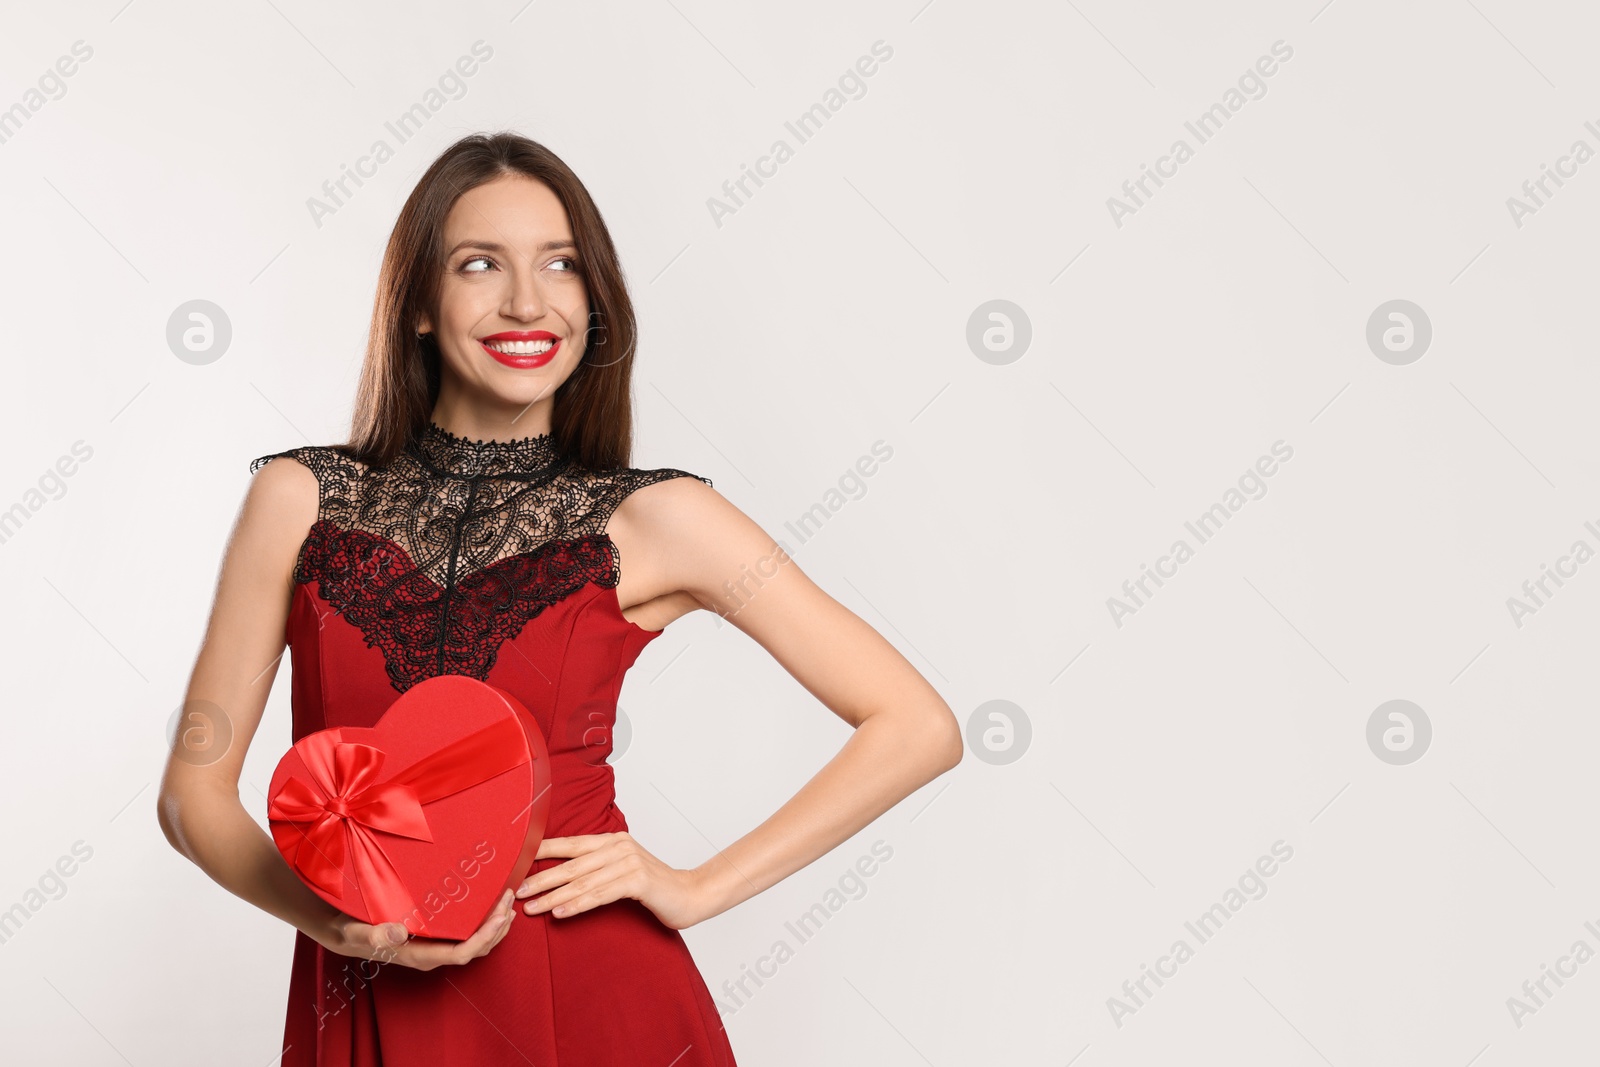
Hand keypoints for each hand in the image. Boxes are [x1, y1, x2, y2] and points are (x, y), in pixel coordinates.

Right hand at [311, 888, 517, 971]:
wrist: (343, 932)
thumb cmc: (351, 930)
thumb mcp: (357, 931)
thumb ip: (374, 935)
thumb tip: (397, 934)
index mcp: (420, 955)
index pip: (463, 953)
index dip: (486, 936)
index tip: (500, 915)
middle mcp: (432, 954)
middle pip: (476, 948)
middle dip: (497, 927)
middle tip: (510, 899)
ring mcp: (435, 947)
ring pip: (475, 944)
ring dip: (496, 925)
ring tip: (509, 903)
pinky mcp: (435, 938)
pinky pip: (467, 936)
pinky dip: (485, 923)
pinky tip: (492, 907)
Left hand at [515, 833, 707, 929]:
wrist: (690, 895)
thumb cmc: (654, 886)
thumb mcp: (623, 869)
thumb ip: (598, 868)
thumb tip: (563, 877)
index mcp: (612, 840)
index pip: (570, 844)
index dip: (543, 852)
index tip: (517, 862)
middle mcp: (618, 847)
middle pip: (571, 865)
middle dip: (541, 879)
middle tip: (517, 891)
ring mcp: (629, 862)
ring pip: (582, 882)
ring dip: (553, 896)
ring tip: (532, 908)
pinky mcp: (637, 881)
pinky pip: (600, 895)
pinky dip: (577, 904)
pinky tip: (560, 912)